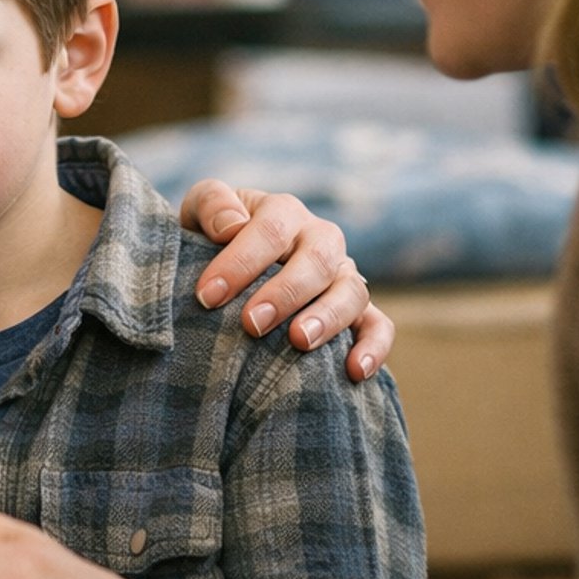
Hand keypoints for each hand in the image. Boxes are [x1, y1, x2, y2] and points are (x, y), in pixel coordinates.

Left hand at [180, 181, 393, 381]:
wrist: (225, 262)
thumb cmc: (211, 238)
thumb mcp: (200, 210)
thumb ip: (211, 205)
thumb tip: (229, 228)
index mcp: (283, 212)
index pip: (270, 230)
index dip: (240, 263)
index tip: (208, 295)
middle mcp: (320, 239)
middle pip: (317, 260)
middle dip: (284, 293)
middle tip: (251, 324)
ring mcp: (343, 275)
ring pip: (352, 291)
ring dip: (328, 317)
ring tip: (299, 341)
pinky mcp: (358, 311)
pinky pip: (378, 326)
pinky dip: (373, 347)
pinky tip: (354, 373)